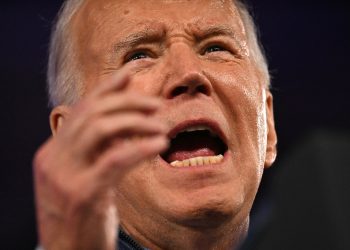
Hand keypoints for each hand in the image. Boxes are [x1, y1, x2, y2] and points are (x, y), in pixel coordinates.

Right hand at [33, 68, 167, 249]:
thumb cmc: (83, 214)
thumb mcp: (86, 175)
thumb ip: (100, 147)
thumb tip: (127, 116)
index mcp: (54, 150)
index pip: (83, 107)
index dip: (110, 85)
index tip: (135, 69)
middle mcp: (54, 158)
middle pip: (93, 112)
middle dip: (129, 102)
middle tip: (157, 105)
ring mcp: (64, 176)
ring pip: (101, 128)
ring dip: (136, 122)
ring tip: (162, 126)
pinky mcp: (82, 194)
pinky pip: (114, 160)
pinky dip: (139, 148)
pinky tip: (159, 145)